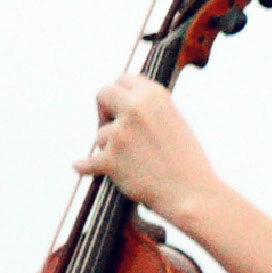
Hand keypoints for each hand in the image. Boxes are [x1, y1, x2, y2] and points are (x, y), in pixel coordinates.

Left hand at [75, 75, 227, 225]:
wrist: (192, 193)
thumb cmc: (188, 162)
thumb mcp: (174, 121)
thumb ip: (150, 109)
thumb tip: (124, 105)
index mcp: (154, 95)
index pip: (124, 79)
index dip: (120, 93)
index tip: (118, 106)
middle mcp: (135, 108)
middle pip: (103, 93)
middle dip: (104, 108)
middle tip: (109, 124)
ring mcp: (121, 133)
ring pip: (100, 134)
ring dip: (109, 147)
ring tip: (132, 164)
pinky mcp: (110, 159)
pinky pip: (87, 162)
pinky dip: (84, 167)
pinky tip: (79, 166)